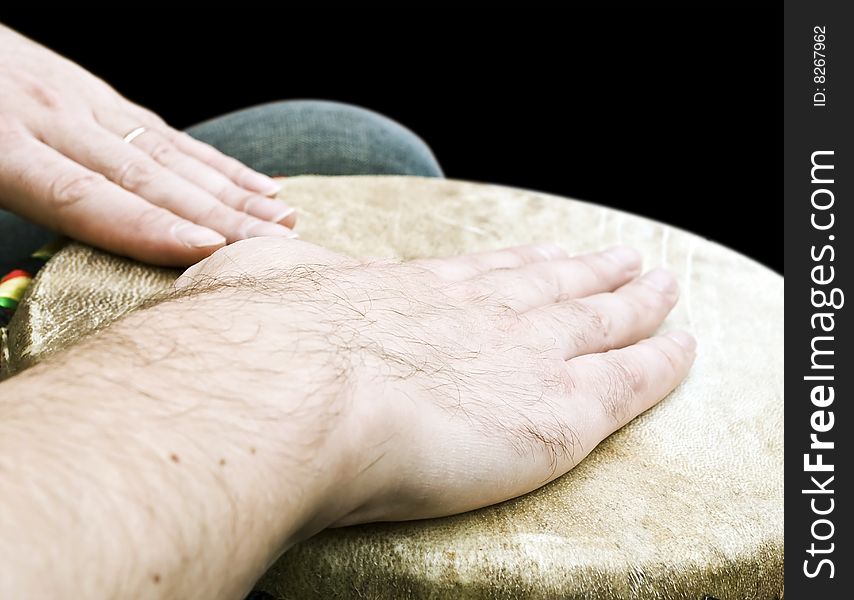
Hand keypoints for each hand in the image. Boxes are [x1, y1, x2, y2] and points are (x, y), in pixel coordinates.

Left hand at [0, 24, 296, 265]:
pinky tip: (252, 179)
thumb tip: (18, 280)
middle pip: (147, 176)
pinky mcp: (90, 90)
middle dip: (220, 214)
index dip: (150, 227)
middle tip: (278, 246)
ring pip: (167, 153)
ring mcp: (76, 98)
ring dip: (232, 188)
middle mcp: (50, 117)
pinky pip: (162, 131)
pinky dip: (211, 160)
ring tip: (284, 216)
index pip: (88, 197)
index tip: (210, 252)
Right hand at [0, 238, 694, 597]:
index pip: (487, 274)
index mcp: (412, 293)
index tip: (548, 256)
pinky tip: (685, 349)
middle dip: (594, 273)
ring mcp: (523, 356)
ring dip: (637, 304)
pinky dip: (662, 363)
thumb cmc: (252, 345)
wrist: (281, 392)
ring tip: (665, 288)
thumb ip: (269, 272)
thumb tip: (253, 259)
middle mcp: (478, 314)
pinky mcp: (554, 413)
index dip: (524, 265)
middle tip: (629, 259)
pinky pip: (628, 382)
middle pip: (555, 285)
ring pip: (601, 321)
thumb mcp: (251, 281)